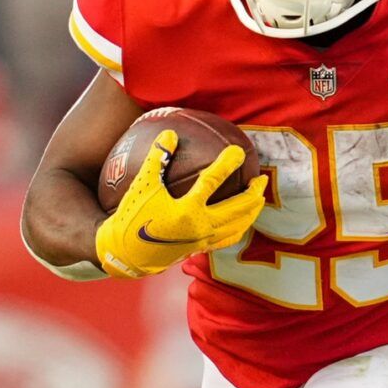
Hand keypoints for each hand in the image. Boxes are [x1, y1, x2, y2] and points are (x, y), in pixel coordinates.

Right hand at [93, 129, 267, 278]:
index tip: (238, 151)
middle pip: (238, 208)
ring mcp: (203, 241)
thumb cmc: (131, 218)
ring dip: (252, 211)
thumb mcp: (141, 186)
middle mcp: (200, 227)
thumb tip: (169, 133)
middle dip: (253, 192)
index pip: (213, 181)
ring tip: (259, 199)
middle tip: (262, 177)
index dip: (227, 163)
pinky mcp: (200, 250)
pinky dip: (239, 227)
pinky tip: (241, 220)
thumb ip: (155, 159)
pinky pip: (227, 239)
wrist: (126, 254)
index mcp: (187, 210)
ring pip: (238, 226)